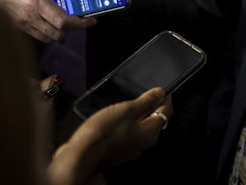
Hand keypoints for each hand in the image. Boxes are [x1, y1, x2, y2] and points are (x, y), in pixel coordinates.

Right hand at [0, 0, 95, 41]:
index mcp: (34, 1)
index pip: (62, 21)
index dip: (80, 24)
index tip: (90, 20)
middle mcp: (27, 16)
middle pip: (56, 34)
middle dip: (72, 29)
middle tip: (80, 19)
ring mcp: (20, 22)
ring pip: (46, 37)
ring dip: (59, 32)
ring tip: (67, 20)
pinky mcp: (15, 23)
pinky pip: (35, 34)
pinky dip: (47, 31)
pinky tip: (51, 18)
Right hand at [49, 87, 171, 184]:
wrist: (79, 155)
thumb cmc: (102, 134)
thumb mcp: (127, 110)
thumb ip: (145, 101)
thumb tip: (160, 93)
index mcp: (149, 133)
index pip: (166, 112)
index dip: (165, 98)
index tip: (162, 89)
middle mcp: (142, 143)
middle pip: (153, 120)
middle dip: (151, 105)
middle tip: (145, 93)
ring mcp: (129, 148)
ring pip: (138, 127)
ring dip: (136, 114)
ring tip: (128, 102)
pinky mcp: (116, 150)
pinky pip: (126, 133)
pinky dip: (124, 123)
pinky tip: (114, 116)